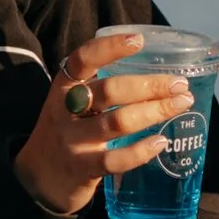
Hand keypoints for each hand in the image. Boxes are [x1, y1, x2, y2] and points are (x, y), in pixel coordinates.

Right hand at [15, 34, 190, 218]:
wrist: (38, 178)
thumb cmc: (67, 132)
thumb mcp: (71, 104)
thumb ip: (100, 88)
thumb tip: (154, 73)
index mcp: (63, 87)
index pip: (83, 60)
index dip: (109, 48)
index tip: (138, 41)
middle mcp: (65, 110)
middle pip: (109, 91)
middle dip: (150, 85)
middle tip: (180, 84)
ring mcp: (73, 141)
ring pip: (117, 122)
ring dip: (154, 111)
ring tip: (181, 104)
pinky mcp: (82, 169)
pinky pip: (115, 159)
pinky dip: (141, 150)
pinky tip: (161, 142)